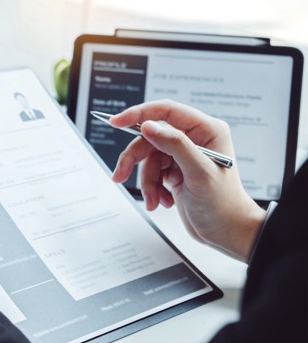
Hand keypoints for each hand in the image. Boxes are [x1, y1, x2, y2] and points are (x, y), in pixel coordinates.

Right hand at [110, 99, 264, 261]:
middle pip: (150, 138)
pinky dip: (151, 189)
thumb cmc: (223, 204)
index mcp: (206, 130)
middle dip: (134, 159)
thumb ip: (175, 145)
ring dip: (146, 181)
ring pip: (147, 159)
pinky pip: (151, 173)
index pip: (167, 112)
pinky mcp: (174, 171)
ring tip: (154, 199)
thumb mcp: (199, 172)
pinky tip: (163, 201)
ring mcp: (182, 156)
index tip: (117, 121)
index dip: (139, 114)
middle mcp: (194, 139)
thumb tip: (149, 126)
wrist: (225, 231)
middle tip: (120, 175)